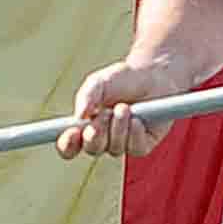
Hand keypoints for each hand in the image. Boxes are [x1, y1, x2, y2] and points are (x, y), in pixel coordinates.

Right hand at [58, 56, 183, 161]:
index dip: (67, 144)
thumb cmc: (124, 79)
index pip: (70, 145)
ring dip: (118, 128)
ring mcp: (123, 143)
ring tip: (124, 108)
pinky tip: (138, 119)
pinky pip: (135, 149)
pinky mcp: (143, 144)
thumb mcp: (99, 82)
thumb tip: (79, 115)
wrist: (155, 74)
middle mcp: (103, 139)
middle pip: (92, 149)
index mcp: (86, 127)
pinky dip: (135, 133)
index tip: (71, 133)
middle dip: (96, 134)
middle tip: (103, 115)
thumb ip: (86, 96)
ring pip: (114, 148)